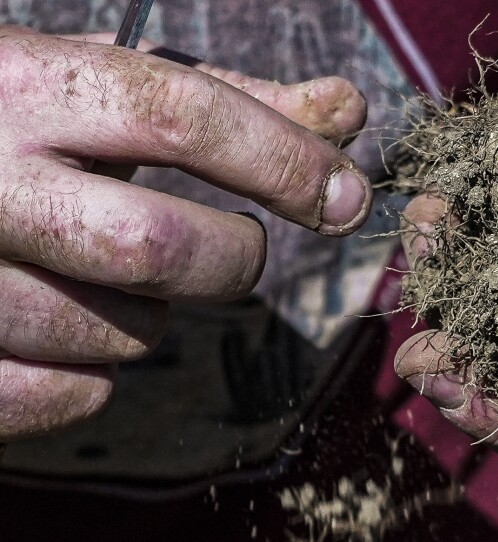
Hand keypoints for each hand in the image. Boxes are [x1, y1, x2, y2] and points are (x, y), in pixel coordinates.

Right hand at [0, 26, 369, 439]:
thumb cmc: (15, 124)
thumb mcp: (103, 87)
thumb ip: (230, 102)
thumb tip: (347, 110)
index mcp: (27, 87)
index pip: (186, 117)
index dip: (286, 161)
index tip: (347, 198)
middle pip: (160, 247)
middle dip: (232, 258)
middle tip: (235, 248)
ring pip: (121, 334)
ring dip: (155, 317)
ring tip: (117, 278)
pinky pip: (66, 396)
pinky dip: (95, 377)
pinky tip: (71, 332)